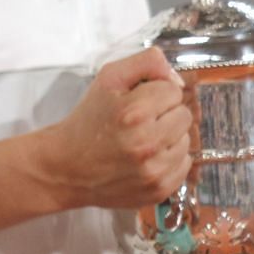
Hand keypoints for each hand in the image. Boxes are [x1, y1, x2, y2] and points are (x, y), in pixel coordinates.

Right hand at [40, 48, 192, 210]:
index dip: (156, 93)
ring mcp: (153, 171)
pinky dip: (170, 159)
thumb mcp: (109, 78)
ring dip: (169, 137)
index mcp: (135, 112)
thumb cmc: (88, 120)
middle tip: (141, 121)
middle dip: (165, 114)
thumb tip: (176, 77)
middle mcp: (146, 143)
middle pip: (184, 115)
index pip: (174, 91)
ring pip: (186, 141)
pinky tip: (148, 158)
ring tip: (143, 140)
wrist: (67, 167)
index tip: (139, 101)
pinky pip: (184, 165)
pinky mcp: (158, 190)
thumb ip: (146, 63)